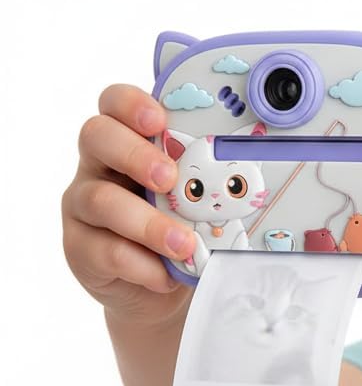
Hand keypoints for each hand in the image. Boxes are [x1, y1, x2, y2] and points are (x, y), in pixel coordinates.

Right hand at [62, 84, 194, 325]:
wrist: (163, 283)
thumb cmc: (185, 225)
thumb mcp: (201, 196)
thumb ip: (212, 176)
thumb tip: (255, 168)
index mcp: (131, 140)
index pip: (115, 103)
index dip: (131, 103)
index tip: (159, 120)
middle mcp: (100, 166)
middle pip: (96, 136)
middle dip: (134, 154)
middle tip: (170, 178)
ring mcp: (84, 206)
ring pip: (100, 200)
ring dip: (147, 222)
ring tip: (184, 243)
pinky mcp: (81, 248)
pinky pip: (105, 251)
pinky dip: (142, 264)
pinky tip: (167, 274)